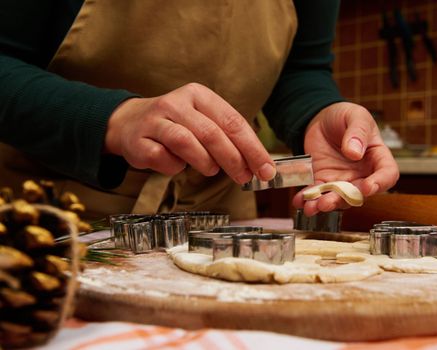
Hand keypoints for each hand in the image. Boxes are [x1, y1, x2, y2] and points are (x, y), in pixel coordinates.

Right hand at [104, 83, 275, 183]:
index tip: (266, 169)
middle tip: (245, 177)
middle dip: (234, 159)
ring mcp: (155, 120)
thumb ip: (228, 138)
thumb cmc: (177, 126)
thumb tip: (258, 165)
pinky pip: (162, 159)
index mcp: (199, 95)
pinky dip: (174, 167)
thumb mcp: (203, 121)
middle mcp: (177, 103)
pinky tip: (177, 165)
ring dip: (205, 162)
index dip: (252, 148)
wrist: (129, 123)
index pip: (233, 121)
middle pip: (212, 133)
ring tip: (211, 170)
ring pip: (187, 143)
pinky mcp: (138, 140)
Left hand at [292, 102, 398, 214]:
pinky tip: (298, 200)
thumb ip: (357, 132)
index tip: (368, 187)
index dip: (380, 183)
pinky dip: (307, 198)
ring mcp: (342, 180)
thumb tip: (355, 152)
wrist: (322, 119)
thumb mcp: (355, 117)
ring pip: (336, 198)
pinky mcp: (323, 180)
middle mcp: (362, 174)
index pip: (387, 175)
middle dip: (343, 200)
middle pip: (358, 193)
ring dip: (323, 204)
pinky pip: (317, 192)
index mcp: (377, 158)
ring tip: (311, 207)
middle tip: (328, 202)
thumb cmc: (345, 117)